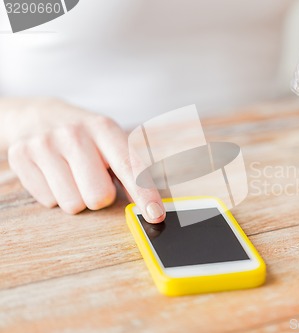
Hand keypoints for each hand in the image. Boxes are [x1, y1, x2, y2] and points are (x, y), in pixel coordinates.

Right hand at [5, 98, 164, 222]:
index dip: (144, 193)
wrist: (38, 116)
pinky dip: (56, 196)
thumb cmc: (87, 138)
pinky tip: (55, 175)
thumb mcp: (113, 143)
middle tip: (95, 180)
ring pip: (73, 204)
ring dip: (78, 198)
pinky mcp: (20, 156)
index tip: (155, 214)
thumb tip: (153, 205)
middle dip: (102, 197)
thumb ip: (134, 172)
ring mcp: (44, 144)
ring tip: (74, 176)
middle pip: (99, 196)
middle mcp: (74, 133)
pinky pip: (49, 202)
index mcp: (104, 128)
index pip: (128, 166)